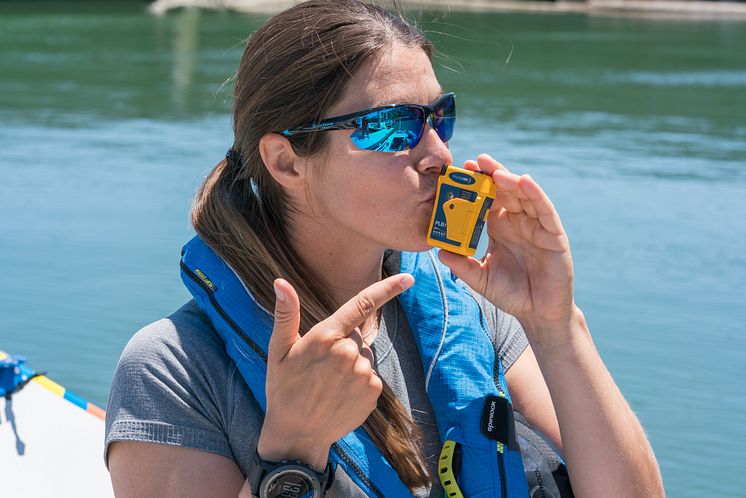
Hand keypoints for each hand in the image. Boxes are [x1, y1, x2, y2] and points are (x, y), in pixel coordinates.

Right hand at [257, 273, 413, 469]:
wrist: (297, 434)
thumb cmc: (284, 389)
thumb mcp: (278, 350)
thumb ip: (286, 314)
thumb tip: (281, 282)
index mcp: (326, 337)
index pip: (362, 305)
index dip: (388, 289)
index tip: (407, 278)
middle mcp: (348, 353)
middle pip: (356, 336)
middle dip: (342, 344)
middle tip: (319, 367)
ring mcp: (363, 374)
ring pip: (363, 356)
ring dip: (350, 365)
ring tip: (328, 383)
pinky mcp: (373, 392)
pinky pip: (370, 376)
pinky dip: (358, 382)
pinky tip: (339, 394)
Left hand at [438, 154, 576, 343]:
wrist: (538, 313)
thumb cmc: (511, 293)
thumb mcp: (481, 278)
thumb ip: (463, 266)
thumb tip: (439, 251)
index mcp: (499, 227)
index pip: (486, 199)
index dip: (475, 185)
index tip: (459, 171)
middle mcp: (517, 221)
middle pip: (504, 190)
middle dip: (491, 174)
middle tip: (475, 161)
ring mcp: (536, 225)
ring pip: (524, 196)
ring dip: (510, 180)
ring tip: (496, 170)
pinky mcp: (554, 234)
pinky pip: (544, 210)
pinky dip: (535, 194)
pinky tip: (525, 181)